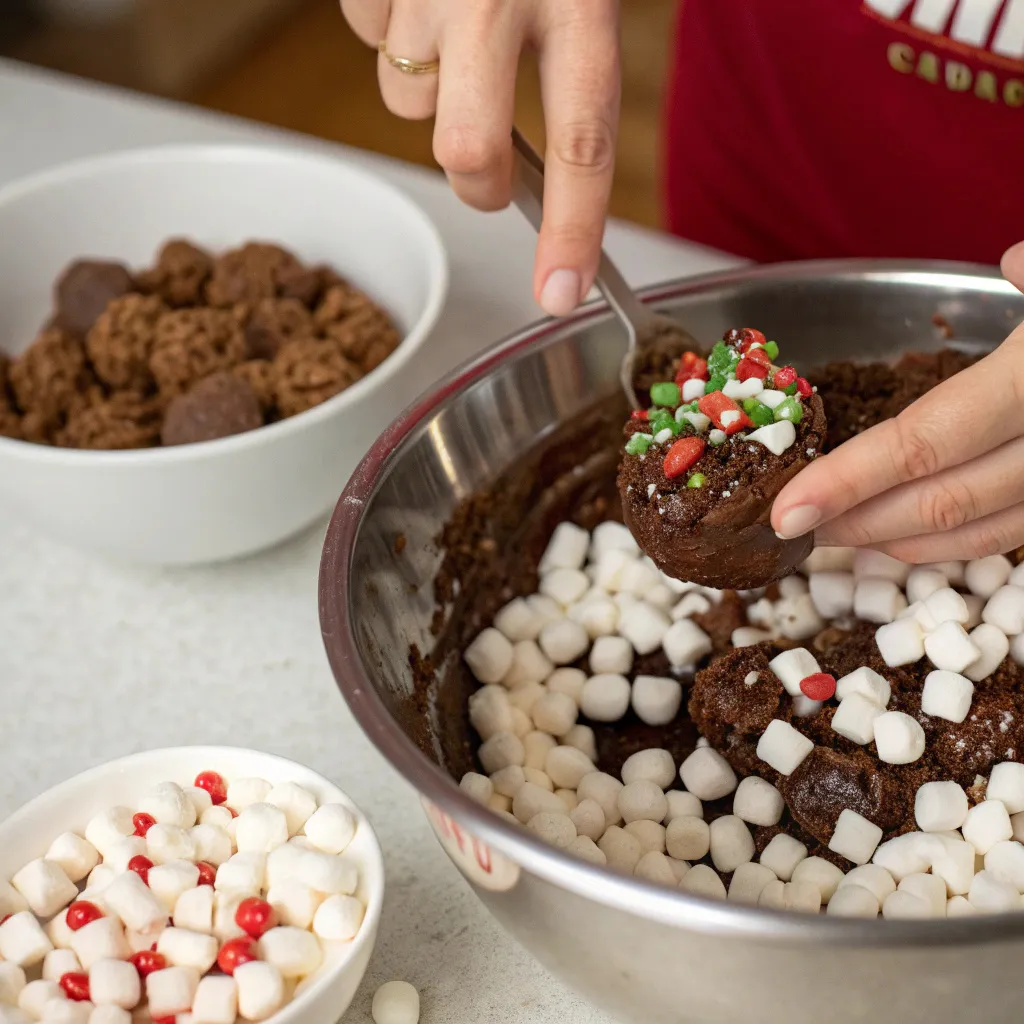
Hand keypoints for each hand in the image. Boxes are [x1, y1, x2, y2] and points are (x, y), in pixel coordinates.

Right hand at [340, 0, 620, 316]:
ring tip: (454, 23)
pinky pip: (367, 40)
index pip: (581, 144)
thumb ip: (572, 64)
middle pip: (469, 151)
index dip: (572, 230)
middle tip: (491, 165)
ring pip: (407, 101)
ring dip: (430, 88)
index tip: (561, 293)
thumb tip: (541, 172)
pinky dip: (389, 30)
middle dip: (477, 182)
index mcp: (578, 1)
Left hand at [771, 241, 1023, 562]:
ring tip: (839, 537)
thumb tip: (1015, 261)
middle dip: (856, 522)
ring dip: (899, 542)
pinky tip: (912, 536)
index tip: (784, 510)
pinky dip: (956, 541)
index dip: (847, 482)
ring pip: (982, 529)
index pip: (926, 442)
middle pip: (942, 501)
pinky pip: (1018, 528)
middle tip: (793, 529)